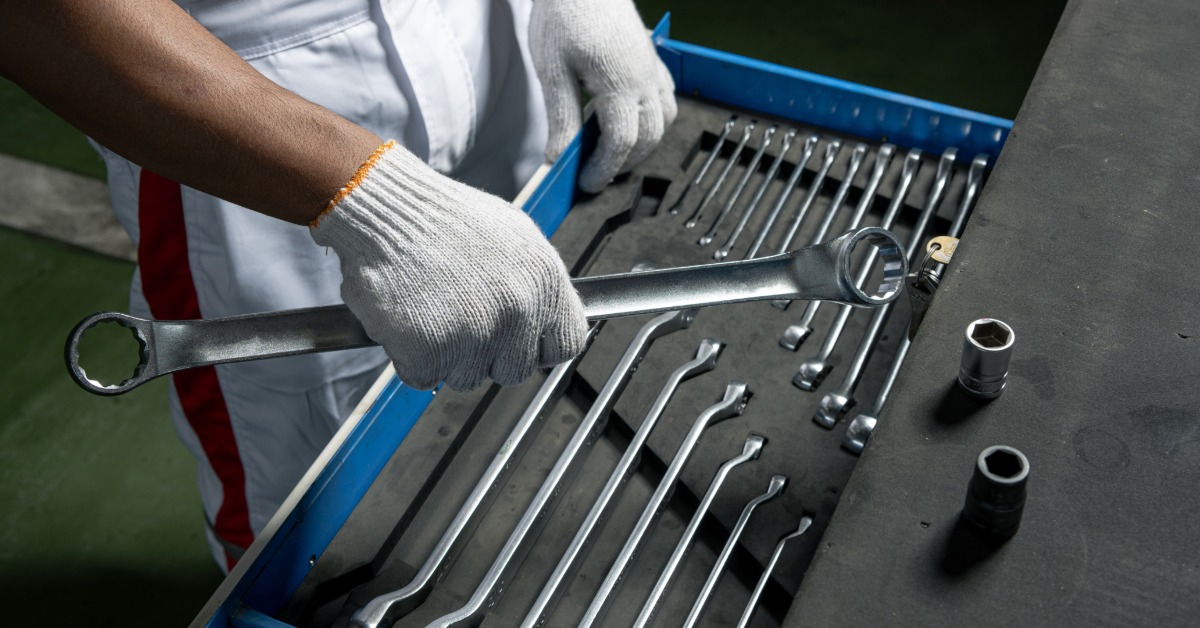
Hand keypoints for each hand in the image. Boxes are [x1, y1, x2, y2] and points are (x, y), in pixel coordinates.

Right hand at [311, 142, 588, 390]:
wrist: (388, 209)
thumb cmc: (445, 218)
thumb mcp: (514, 236)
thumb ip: (536, 284)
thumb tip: (544, 319)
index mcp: (546, 281)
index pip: (565, 344)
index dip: (537, 346)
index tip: (518, 342)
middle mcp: (519, 311)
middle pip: (515, 371)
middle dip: (487, 355)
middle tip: (460, 319)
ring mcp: (476, 335)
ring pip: (467, 378)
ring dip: (446, 356)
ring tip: (430, 309)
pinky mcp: (431, 351)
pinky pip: (423, 378)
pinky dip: (409, 357)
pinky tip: (406, 318)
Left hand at [530, 0, 676, 192]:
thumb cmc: (566, 16)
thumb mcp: (552, 69)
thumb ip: (560, 117)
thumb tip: (560, 157)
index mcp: (619, 82)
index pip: (621, 140)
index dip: (604, 168)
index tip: (586, 182)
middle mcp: (644, 79)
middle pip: (647, 138)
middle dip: (622, 163)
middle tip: (594, 174)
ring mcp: (652, 70)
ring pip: (663, 123)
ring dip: (641, 145)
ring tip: (610, 152)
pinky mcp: (652, 62)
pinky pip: (665, 102)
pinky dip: (651, 122)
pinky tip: (627, 123)